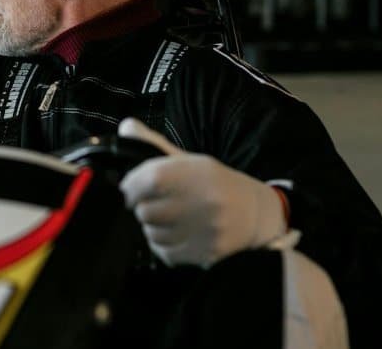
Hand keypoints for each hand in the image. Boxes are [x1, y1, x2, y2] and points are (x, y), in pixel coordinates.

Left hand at [117, 118, 285, 267]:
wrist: (256, 213)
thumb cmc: (215, 184)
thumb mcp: (189, 159)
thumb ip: (153, 144)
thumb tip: (125, 127)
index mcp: (197, 172)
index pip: (149, 180)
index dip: (131, 186)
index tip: (130, 189)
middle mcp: (203, 201)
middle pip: (145, 212)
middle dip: (143, 207)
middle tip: (155, 204)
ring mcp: (206, 231)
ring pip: (152, 234)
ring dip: (152, 227)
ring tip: (169, 219)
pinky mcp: (207, 254)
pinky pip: (165, 253)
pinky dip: (163, 245)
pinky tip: (177, 234)